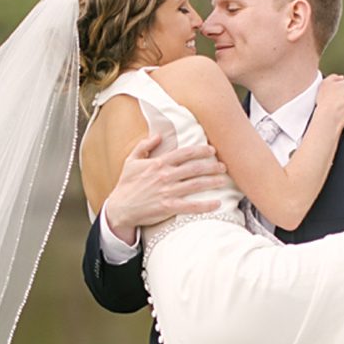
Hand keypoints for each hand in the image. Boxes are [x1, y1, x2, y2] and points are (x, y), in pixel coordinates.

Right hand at [104, 135, 227, 241]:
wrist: (120, 208)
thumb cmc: (126, 185)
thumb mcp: (131, 161)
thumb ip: (144, 146)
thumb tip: (157, 135)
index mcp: (158, 163)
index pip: (184, 153)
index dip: (200, 150)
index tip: (212, 150)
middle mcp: (165, 176)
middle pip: (194, 168)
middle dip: (212, 166)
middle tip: (223, 166)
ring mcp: (168, 192)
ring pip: (196, 184)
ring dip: (212, 182)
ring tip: (223, 180)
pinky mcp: (169, 207)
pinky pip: (191, 206)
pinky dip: (206, 205)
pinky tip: (217, 203)